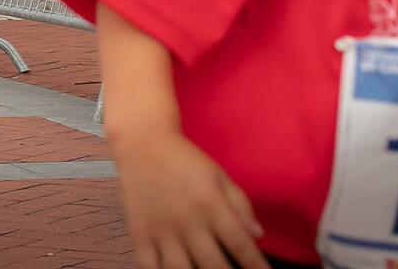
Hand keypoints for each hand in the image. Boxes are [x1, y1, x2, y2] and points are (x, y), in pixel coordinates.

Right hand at [111, 128, 263, 268]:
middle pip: (213, 264)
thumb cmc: (184, 159)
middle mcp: (188, 221)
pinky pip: (149, 266)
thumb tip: (258, 236)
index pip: (240, 244)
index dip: (256, 265)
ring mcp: (161, 230)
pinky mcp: (140, 233)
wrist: (141, 141)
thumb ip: (240, 204)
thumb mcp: (218, 175)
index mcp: (210, 205)